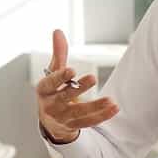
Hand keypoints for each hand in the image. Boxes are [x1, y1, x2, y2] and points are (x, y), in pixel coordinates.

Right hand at [36, 29, 118, 143]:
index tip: (71, 70)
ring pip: (79, 113)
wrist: (50, 120)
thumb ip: (59, 53)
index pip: (50, 83)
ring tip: (110, 100)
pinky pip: (88, 122)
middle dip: (78, 88)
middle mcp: (51, 105)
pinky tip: (113, 108)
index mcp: (44, 90)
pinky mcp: (73, 126)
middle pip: (64, 97)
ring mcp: (62, 117)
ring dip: (95, 106)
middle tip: (92, 78)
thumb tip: (58, 31)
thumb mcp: (53, 72)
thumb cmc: (52, 91)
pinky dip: (102, 116)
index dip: (60, 77)